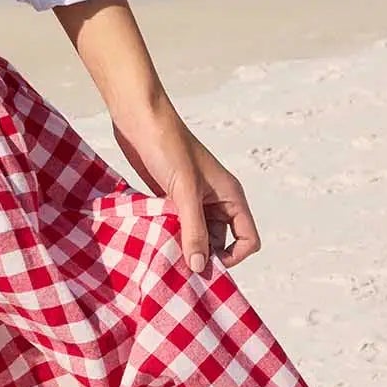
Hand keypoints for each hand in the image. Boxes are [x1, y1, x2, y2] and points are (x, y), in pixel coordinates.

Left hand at [111, 99, 260, 273]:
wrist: (139, 119)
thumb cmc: (167, 146)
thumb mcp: (184, 191)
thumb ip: (194, 230)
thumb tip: (200, 267)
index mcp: (230, 196)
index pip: (247, 239)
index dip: (231, 257)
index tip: (203, 262)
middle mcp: (216, 200)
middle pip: (220, 242)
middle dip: (203, 255)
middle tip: (178, 264)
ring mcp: (193, 200)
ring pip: (196, 236)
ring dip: (183, 247)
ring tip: (163, 251)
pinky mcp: (171, 199)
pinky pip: (177, 227)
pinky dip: (169, 236)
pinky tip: (153, 239)